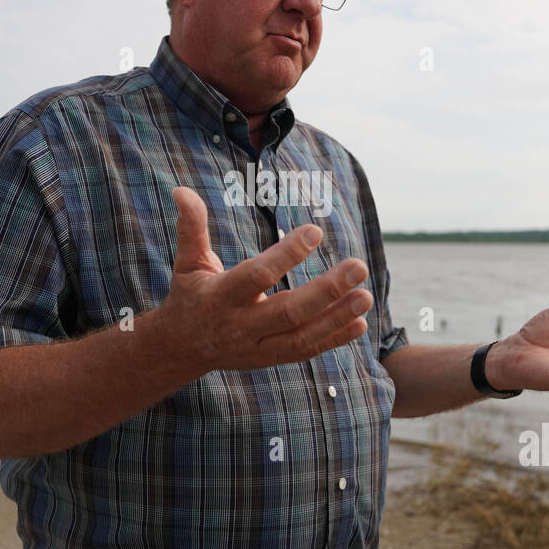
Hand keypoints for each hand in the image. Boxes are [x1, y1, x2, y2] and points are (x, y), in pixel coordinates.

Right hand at [160, 186, 373, 371]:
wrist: (181, 348)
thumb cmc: (189, 295)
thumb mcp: (187, 262)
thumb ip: (190, 227)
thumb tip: (182, 190)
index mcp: (219, 297)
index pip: (257, 276)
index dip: (286, 256)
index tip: (315, 231)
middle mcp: (240, 325)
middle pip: (288, 311)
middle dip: (326, 291)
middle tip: (359, 266)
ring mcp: (257, 346)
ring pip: (302, 336)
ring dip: (337, 317)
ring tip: (366, 295)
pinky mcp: (270, 359)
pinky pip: (306, 351)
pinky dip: (334, 339)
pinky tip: (360, 322)